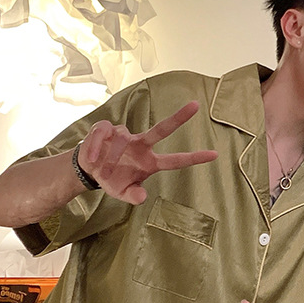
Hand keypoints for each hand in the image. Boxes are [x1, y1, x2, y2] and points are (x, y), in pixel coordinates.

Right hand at [77, 101, 217, 204]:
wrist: (88, 169)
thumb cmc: (112, 179)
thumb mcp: (122, 193)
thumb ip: (133, 196)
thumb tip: (143, 197)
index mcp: (149, 162)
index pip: (175, 161)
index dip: (194, 158)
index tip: (215, 154)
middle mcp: (141, 145)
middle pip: (162, 129)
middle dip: (179, 117)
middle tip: (196, 105)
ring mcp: (125, 135)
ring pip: (121, 140)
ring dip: (110, 157)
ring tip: (102, 169)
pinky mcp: (106, 129)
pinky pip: (102, 134)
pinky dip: (95, 147)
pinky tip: (91, 159)